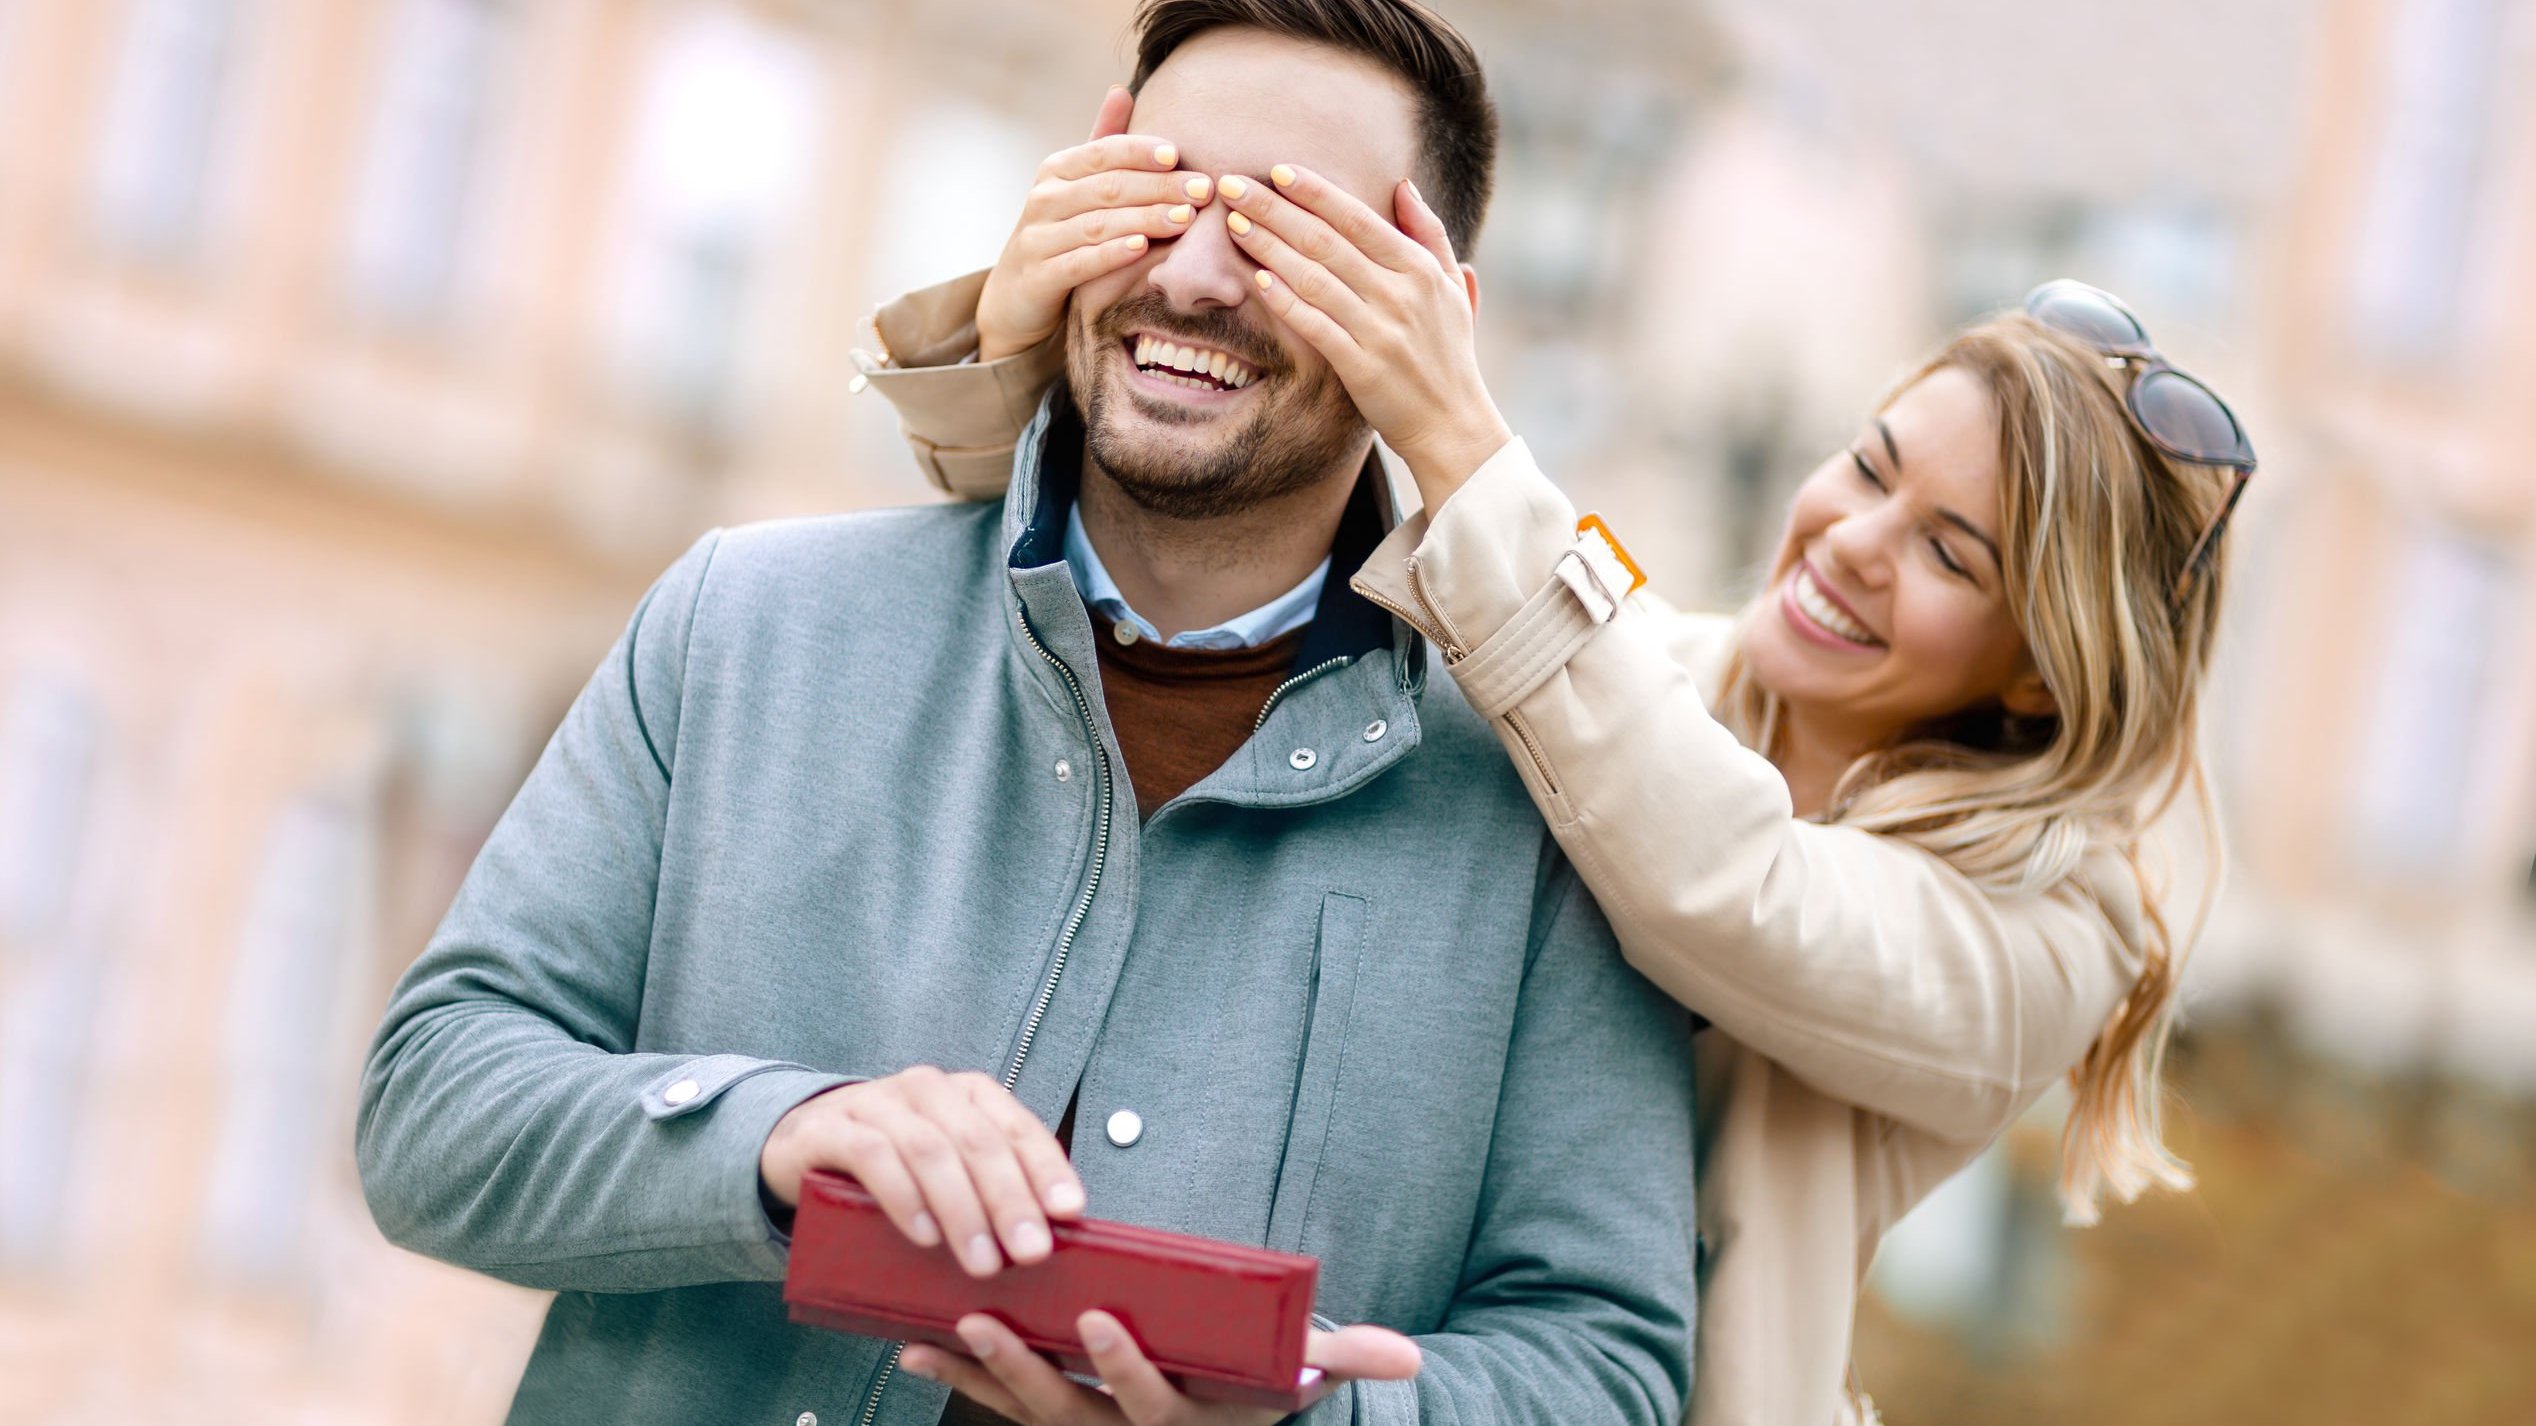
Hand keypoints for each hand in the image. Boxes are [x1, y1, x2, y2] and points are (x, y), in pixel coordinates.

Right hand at [757, 1066, 1083, 1277]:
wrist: (800, 1141)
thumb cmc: (893, 1165)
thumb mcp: (947, 1169)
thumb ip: (988, 1188)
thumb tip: (1045, 1239)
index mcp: (967, 1093)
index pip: (1018, 1126)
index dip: (1047, 1167)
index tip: (1069, 1212)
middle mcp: (926, 1089)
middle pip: (979, 1141)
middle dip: (1010, 1199)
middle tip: (1030, 1252)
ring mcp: (875, 1103)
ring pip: (930, 1149)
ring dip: (962, 1210)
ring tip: (983, 1261)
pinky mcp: (830, 1128)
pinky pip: (873, 1156)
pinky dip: (904, 1197)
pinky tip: (925, 1235)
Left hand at [902, 1309, 1421, 1425]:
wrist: (1222, 1425)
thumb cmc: (1261, 1389)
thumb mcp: (1302, 1379)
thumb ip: (1349, 1362)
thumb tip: (1411, 1361)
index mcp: (1186, 1420)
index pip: (1150, 1401)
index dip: (1120, 1366)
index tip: (1095, 1321)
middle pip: (1067, 1411)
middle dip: (1024, 1369)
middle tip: (987, 1321)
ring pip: (1023, 1410)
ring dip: (976, 1373)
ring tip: (934, 1332)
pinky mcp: (1049, 1415)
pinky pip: (996, 1404)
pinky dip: (953, 1377)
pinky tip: (909, 1344)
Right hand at [976, 86, 1216, 361]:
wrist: (1017, 298)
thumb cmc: (1061, 234)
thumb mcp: (1077, 186)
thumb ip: (1102, 144)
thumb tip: (1122, 90)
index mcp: (1057, 170)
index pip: (1103, 152)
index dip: (1141, 151)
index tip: (1179, 154)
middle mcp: (1044, 199)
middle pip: (1108, 187)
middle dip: (1158, 187)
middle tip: (1201, 190)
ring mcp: (1038, 238)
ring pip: (1098, 223)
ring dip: (1144, 219)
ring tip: (1184, 218)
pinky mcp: (1040, 277)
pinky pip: (1080, 262)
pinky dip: (1111, 254)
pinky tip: (1142, 248)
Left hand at [1218, 165, 1513, 511]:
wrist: (1453, 425)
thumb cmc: (1448, 353)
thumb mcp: (1452, 288)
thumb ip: (1429, 234)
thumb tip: (1403, 185)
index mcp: (1420, 270)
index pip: (1359, 219)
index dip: (1316, 192)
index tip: (1278, 171)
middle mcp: (1401, 295)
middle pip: (1327, 241)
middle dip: (1276, 209)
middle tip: (1233, 185)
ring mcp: (1382, 331)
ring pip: (1315, 278)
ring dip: (1270, 248)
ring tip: (1235, 224)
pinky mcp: (1363, 367)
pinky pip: (1316, 327)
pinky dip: (1287, 302)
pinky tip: (1258, 280)